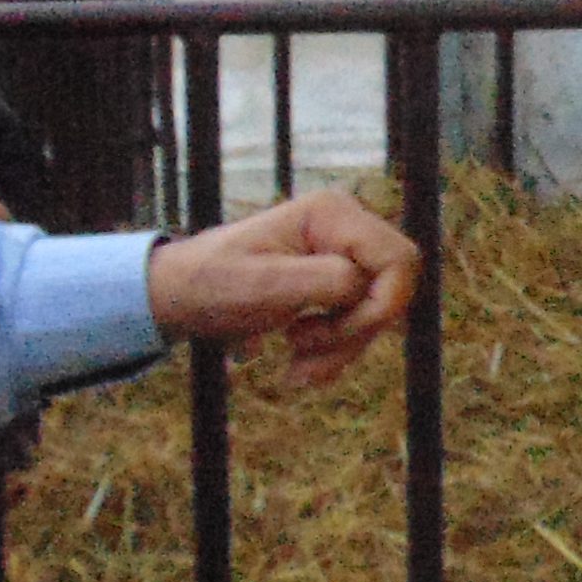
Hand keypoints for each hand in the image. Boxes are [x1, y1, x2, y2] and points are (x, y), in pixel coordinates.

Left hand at [145, 188, 422, 388]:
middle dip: (359, 332)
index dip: (379, 307)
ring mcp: (343, 252)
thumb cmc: (213, 284)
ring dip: (342, 350)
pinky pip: (360, 321)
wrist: (181, 295)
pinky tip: (301, 364)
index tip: (328, 336)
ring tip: (295, 368)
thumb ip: (325, 280)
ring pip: (379, 312)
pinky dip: (336, 351)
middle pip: (395, 288)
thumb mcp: (265, 286)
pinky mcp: (336, 279)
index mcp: (333, 213)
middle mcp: (346, 226)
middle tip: (304, 349)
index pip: (399, 262)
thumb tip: (367, 286)